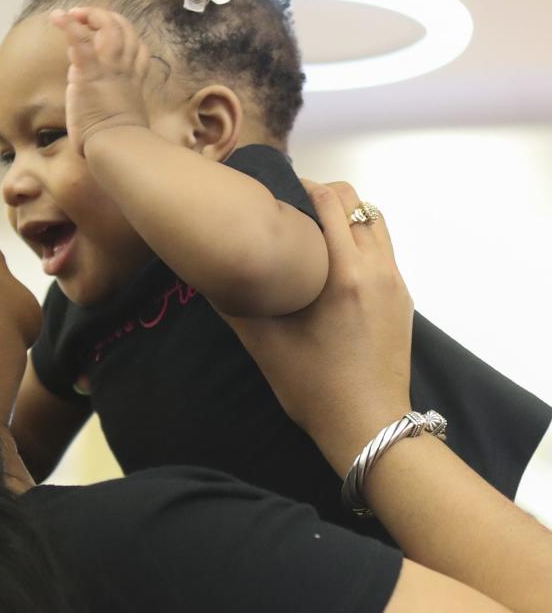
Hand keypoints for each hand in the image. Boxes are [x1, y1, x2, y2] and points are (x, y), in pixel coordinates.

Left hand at [50, 7, 159, 155]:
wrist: (117, 147)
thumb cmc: (117, 142)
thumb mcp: (119, 117)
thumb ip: (106, 99)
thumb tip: (82, 86)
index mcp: (133, 80)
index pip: (136, 47)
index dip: (123, 36)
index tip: (104, 37)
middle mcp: (125, 69)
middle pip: (125, 29)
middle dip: (105, 17)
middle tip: (84, 18)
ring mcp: (110, 68)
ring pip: (109, 27)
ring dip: (89, 15)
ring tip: (71, 14)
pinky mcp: (90, 73)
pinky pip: (81, 40)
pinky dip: (68, 25)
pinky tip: (57, 16)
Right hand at [228, 181, 414, 473]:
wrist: (368, 425)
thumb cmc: (314, 388)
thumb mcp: (265, 346)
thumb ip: (237, 303)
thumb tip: (209, 273)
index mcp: (343, 274)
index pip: (330, 201)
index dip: (302, 187)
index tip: (275, 194)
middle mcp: (376, 268)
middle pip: (356, 202)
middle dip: (323, 197)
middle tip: (291, 211)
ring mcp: (395, 282)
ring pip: (375, 222)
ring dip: (345, 217)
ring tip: (313, 236)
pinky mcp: (402, 298)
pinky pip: (382, 250)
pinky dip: (359, 241)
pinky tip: (332, 266)